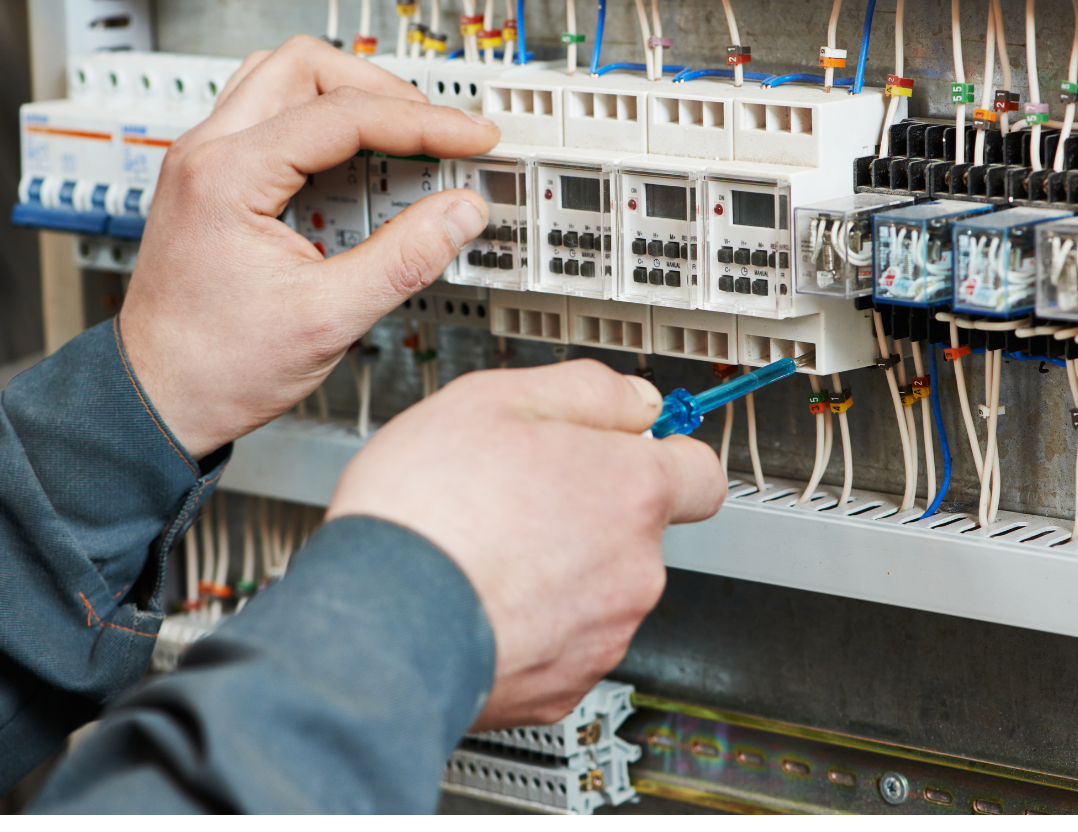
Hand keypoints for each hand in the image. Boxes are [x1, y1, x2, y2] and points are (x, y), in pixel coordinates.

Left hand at [119, 36, 502, 458]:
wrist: (159, 398)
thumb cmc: (216, 366)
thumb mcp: (329, 317)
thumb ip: (405, 258)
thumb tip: (460, 213)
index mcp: (227, 176)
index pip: (343, 114)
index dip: (422, 122)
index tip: (471, 138)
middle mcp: (207, 153)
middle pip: (306, 66)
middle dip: (383, 91)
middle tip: (436, 131)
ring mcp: (205, 162)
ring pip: (284, 81)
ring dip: (349, 99)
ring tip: (402, 142)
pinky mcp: (214, 180)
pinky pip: (274, 120)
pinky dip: (325, 128)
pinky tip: (359, 171)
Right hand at [327, 359, 724, 728]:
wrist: (376, 627)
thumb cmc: (425, 514)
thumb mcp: (495, 399)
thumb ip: (585, 392)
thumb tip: (635, 401)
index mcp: (631, 490)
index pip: (701, 473)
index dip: (666, 455)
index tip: (634, 451)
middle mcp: (634, 568)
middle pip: (639, 531)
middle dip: (591, 512)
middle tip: (519, 496)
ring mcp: (603, 634)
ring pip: (599, 588)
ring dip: (558, 569)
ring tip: (485, 550)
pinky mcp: (564, 686)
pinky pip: (562, 642)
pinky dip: (530, 623)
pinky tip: (478, 600)